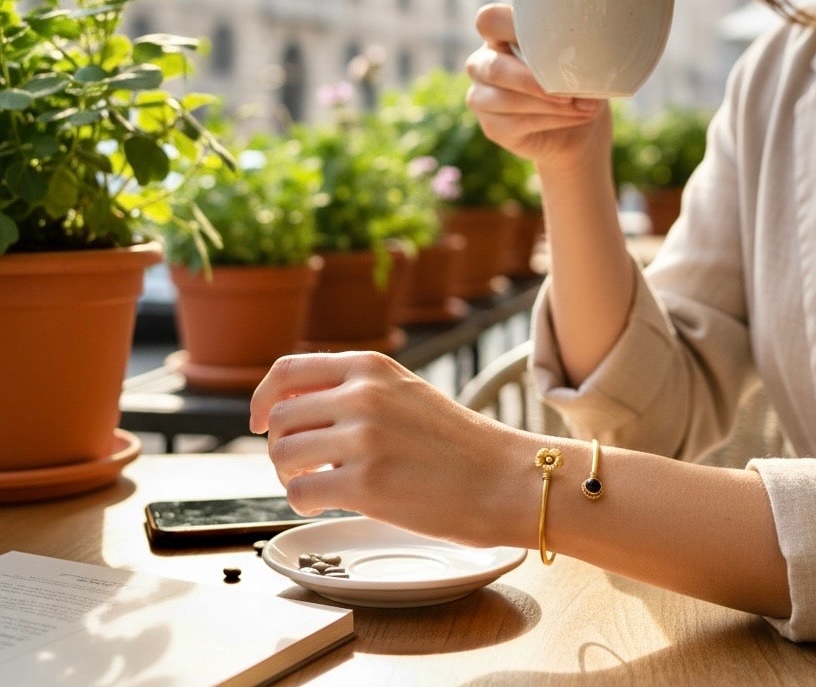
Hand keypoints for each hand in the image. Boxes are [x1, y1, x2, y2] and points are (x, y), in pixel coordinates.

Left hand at [249, 351, 532, 547]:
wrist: (503, 477)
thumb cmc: (456, 442)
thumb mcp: (405, 392)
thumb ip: (355, 390)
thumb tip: (291, 407)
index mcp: (371, 366)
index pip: (287, 371)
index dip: (262, 398)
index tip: (258, 420)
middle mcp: (362, 395)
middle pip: (279, 418)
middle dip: (279, 447)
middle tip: (300, 467)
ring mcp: (363, 439)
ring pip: (282, 455)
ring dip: (289, 476)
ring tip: (316, 485)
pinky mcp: (366, 485)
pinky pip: (300, 493)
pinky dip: (303, 502)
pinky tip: (328, 503)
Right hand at [465, 4, 612, 175]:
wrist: (582, 129)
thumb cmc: (578, 83)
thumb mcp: (582, 60)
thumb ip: (576, 49)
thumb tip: (592, 47)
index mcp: (501, 36)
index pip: (490, 20)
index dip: (508, 24)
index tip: (547, 37)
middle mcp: (484, 63)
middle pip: (495, 68)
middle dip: (533, 81)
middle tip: (570, 92)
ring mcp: (483, 97)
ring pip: (505, 99)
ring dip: (549, 105)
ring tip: (584, 107)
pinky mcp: (492, 127)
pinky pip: (515, 123)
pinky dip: (551, 120)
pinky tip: (575, 117)